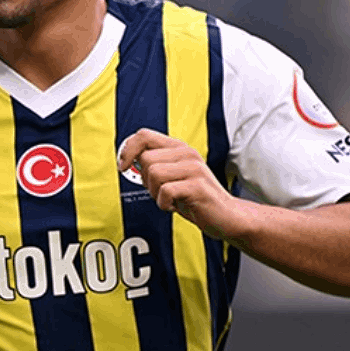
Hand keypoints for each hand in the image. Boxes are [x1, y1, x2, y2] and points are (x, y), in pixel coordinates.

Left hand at [117, 129, 251, 242]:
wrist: (226, 216)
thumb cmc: (195, 197)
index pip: (143, 135)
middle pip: (145, 159)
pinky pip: (165, 192)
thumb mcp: (172, 176)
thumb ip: (154, 165)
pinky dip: (164, 204)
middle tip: (160, 192)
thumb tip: (128, 161)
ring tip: (170, 199)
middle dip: (145, 180)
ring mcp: (194, 168)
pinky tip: (176, 206)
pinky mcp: (197, 186)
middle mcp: (186, 153)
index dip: (127, 150)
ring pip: (153, 173)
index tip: (123, 166)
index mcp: (178, 148)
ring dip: (155, 193)